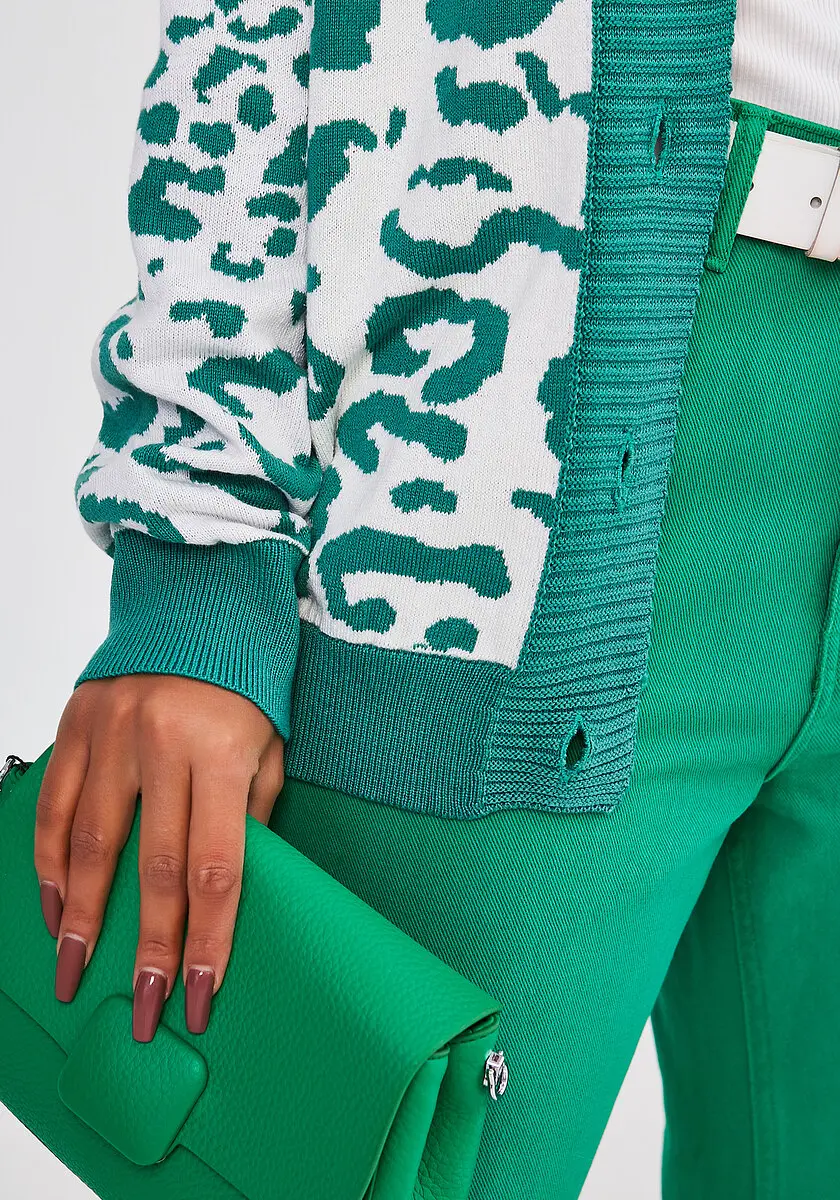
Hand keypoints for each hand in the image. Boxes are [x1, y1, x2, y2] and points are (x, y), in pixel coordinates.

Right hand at [34, 675, 284, 1040]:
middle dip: (149, 948)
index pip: (216, 866)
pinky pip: (55, 802)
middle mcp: (161, 743)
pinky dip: (50, 859)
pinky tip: (55, 903)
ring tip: (78, 970)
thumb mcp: (270, 745)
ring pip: (92, 842)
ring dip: (85, 915)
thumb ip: (252, 813)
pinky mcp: (77, 722)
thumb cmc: (246, 680)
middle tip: (145, 1009)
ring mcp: (112, 731)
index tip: (202, 994)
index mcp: (220, 752)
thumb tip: (229, 886)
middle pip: (153, 868)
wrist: (201, 600)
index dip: (208, 938)